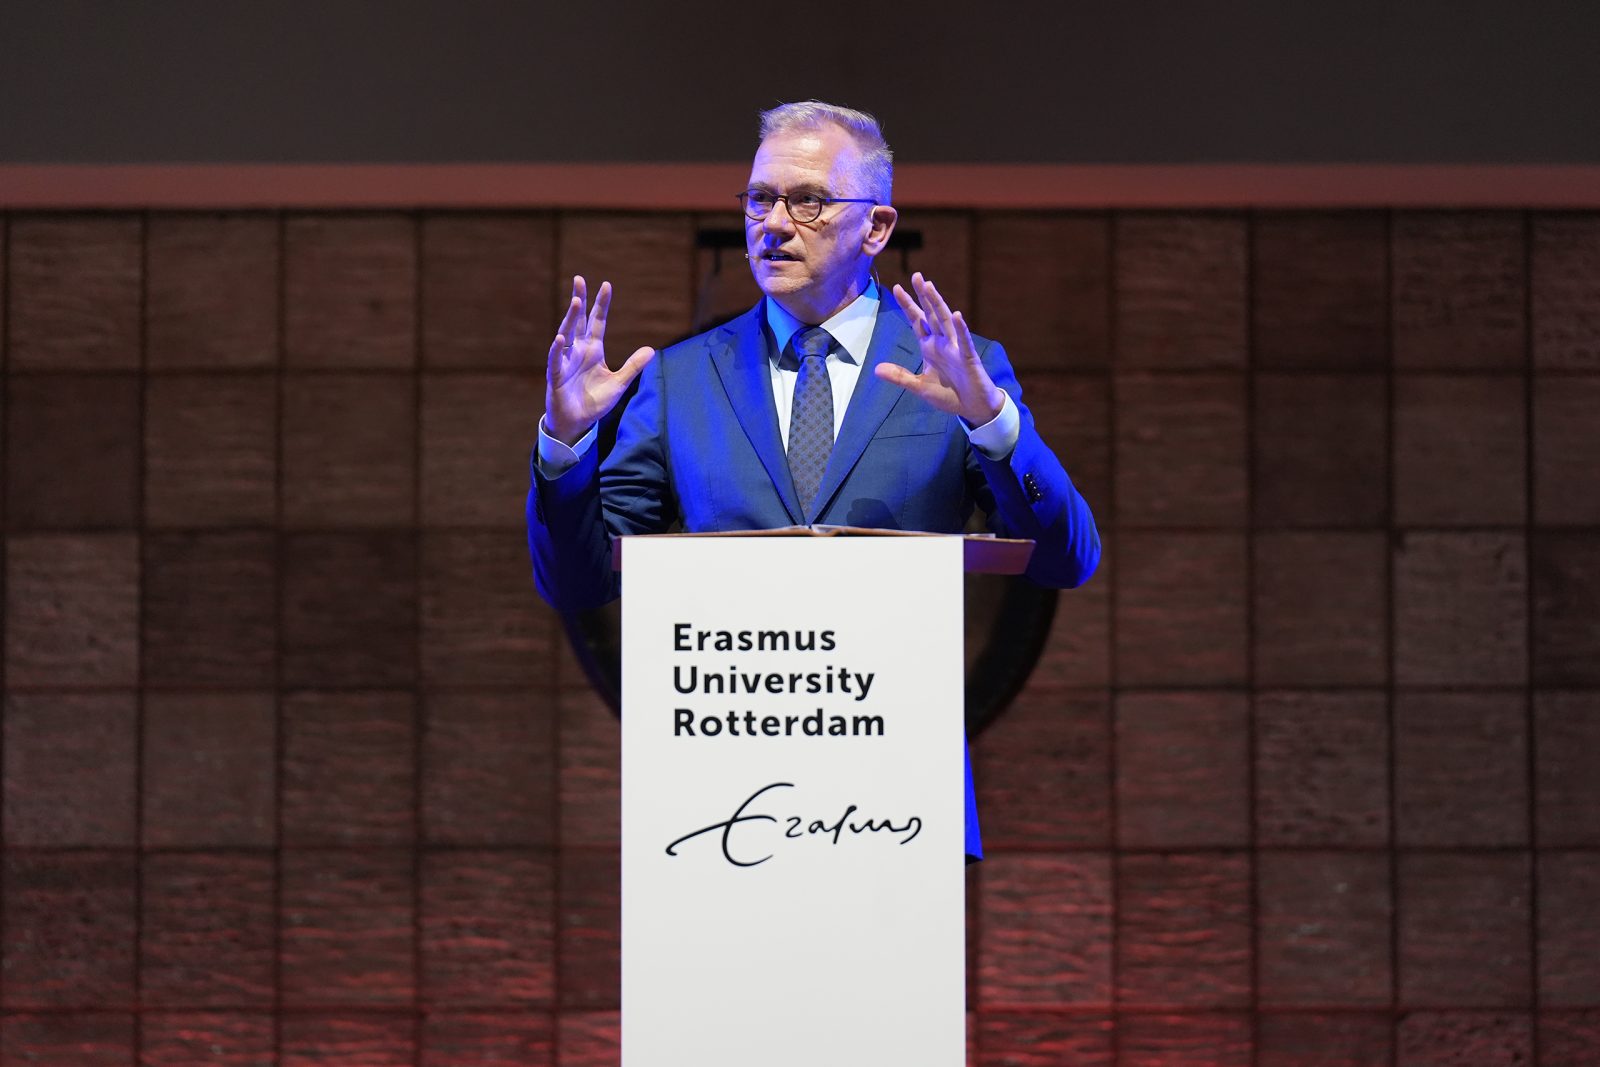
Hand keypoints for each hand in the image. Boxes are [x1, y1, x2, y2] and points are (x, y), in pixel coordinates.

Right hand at [544, 276, 655, 445]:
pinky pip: (556, 360)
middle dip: (579, 301)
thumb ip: (633, 366)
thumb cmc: (594, 402)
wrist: (577, 423)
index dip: (601, 305)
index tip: (606, 285)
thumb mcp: (619, 383)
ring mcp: (566, 361)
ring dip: (570, 318)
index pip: (598, 322)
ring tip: (574, 301)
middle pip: (579, 321)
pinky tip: (561, 338)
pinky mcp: (557, 376)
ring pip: (567, 335)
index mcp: (593, 350)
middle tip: (579, 279)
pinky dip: (558, 349)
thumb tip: (651, 349)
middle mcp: (578, 351)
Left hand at [876, 272, 1004, 425]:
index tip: (898, 287)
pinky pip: (964, 342)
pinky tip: (957, 315)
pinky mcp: (968, 359)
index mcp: (930, 347)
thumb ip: (900, 377)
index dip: (908, 305)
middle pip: (931, 314)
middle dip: (923, 296)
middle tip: (916, 275)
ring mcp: (956, 349)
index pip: (917, 321)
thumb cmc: (949, 395)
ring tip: (929, 286)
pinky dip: (960, 329)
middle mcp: (942, 343)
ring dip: (938, 304)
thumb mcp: (919, 387)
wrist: (973, 407)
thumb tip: (876, 369)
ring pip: (945, 322)